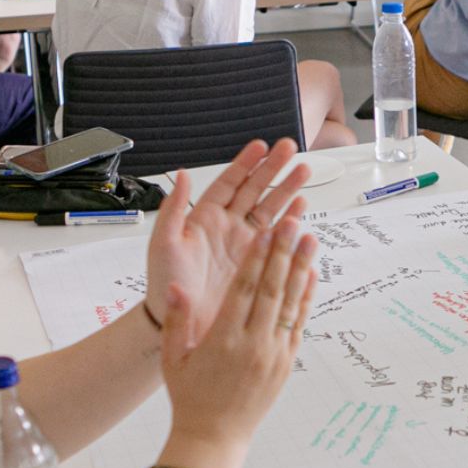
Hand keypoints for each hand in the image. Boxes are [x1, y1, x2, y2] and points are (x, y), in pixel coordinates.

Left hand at [145, 139, 310, 349]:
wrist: (181, 321)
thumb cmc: (166, 284)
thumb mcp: (164, 244)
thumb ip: (173, 209)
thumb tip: (182, 175)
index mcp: (205, 218)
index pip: (229, 183)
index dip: (245, 164)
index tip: (260, 146)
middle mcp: (229, 227)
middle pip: (255, 190)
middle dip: (273, 168)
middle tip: (290, 148)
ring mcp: (246, 243)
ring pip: (271, 208)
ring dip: (287, 189)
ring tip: (304, 171)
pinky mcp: (259, 262)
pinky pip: (279, 237)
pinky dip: (292, 221)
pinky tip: (303, 206)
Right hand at [160, 216, 318, 451]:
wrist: (214, 437)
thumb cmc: (189, 396)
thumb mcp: (174, 358)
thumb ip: (176, 320)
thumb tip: (176, 286)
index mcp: (223, 339)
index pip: (244, 289)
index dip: (258, 258)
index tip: (267, 231)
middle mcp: (253, 344)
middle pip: (273, 289)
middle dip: (285, 252)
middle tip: (295, 222)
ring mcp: (274, 353)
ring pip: (292, 303)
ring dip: (302, 268)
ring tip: (311, 239)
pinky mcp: (287, 362)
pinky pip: (299, 323)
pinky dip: (306, 297)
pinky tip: (311, 275)